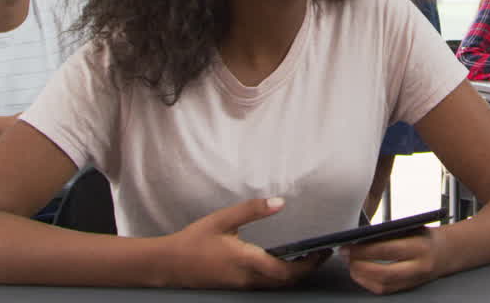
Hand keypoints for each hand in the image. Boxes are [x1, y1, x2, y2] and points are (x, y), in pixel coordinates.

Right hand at [159, 197, 325, 288]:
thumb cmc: (193, 241)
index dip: (308, 265)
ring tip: (305, 257)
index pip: (286, 271)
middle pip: (285, 282)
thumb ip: (252, 210)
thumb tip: (280, 202)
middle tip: (319, 254)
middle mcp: (247, 279)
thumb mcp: (223, 220)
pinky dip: (278, 276)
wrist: (167, 264)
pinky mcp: (234, 287)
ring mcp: (240, 286)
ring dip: (292, 274)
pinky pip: (263, 285)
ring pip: (275, 285)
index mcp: (247, 262)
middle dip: (306, 270)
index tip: (322, 252)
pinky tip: (279, 263)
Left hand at [343, 227, 445, 293]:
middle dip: (359, 265)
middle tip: (345, 257)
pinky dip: (369, 283)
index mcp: (420, 246)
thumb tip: (360, 238)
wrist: (448, 252)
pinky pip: (386, 290)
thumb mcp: (412, 228)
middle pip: (383, 272)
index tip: (348, 246)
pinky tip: (360, 274)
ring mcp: (415, 280)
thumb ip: (390, 233)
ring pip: (383, 285)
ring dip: (362, 276)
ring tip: (350, 264)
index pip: (387, 250)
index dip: (364, 250)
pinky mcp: (410, 288)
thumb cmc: (426, 236)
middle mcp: (419, 266)